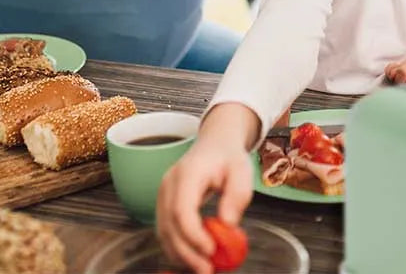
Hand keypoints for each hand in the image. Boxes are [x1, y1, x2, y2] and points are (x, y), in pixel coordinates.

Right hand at [156, 135, 252, 273]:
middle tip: (207, 269)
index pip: (182, 208)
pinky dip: (178, 248)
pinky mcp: (164, 205)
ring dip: (181, 254)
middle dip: (187, 251)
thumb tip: (228, 223)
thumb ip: (237, 194)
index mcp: (187, 173)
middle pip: (169, 224)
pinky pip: (166, 231)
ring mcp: (163, 195)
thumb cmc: (228, 157)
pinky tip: (194, 259)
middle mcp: (169, 184)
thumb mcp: (242, 169)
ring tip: (203, 269)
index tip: (211, 250)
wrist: (214, 145)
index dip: (193, 233)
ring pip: (164, 231)